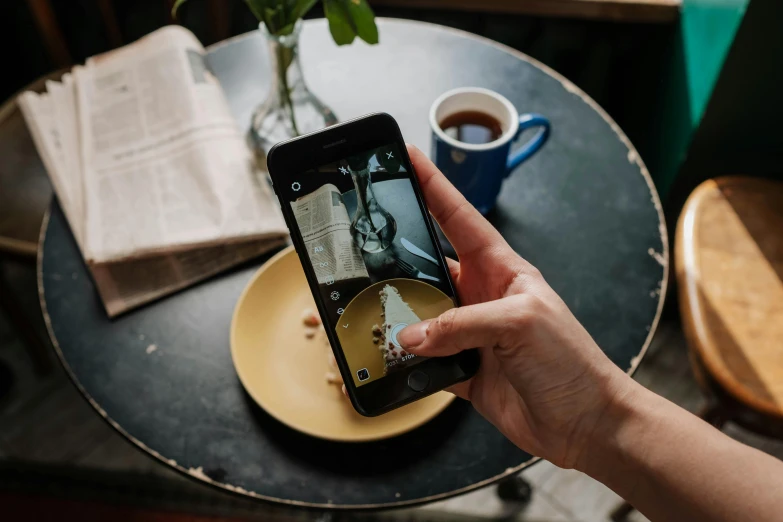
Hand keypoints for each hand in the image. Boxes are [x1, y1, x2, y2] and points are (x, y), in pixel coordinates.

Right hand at [399, 145, 634, 468]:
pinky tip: (391, 358)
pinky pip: (425, 361)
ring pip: (421, 315)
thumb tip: (413, 335)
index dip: (434, 187)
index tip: (408, 159)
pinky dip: (406, 361)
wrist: (585, 422)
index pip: (460, 219)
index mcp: (502, 270)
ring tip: (371, 308)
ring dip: (399, 315)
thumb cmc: (571, 361)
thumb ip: (461, 324)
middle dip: (401, 254)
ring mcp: (471, 334)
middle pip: (431, 266)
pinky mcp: (464, 370)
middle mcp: (482, 297)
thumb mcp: (520, 323)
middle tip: (367, 240)